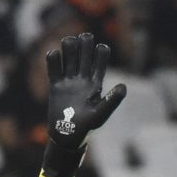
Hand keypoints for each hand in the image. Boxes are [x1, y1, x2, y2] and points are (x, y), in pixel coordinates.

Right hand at [41, 33, 126, 176]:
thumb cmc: (87, 127)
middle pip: (84, 53)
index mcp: (95, 83)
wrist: (67, 136)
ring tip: (69, 43)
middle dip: (84, 43)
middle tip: (83, 39)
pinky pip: (54, 68)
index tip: (100, 48)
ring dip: (69, 46)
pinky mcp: (56, 85)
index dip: (101, 51)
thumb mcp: (101, 114)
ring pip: (69, 56)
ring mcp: (69, 81)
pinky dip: (53, 58)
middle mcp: (83, 79)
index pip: (100, 60)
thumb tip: (124, 86)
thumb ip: (111, 100)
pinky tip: (54, 54)